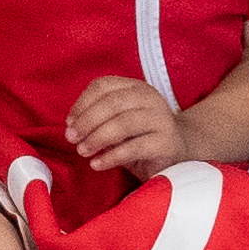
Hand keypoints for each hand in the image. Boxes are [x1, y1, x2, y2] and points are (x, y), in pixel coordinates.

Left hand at [63, 75, 184, 176]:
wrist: (179, 154)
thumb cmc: (140, 138)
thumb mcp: (117, 123)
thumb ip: (98, 118)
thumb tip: (72, 125)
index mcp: (135, 88)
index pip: (103, 85)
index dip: (82, 103)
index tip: (69, 123)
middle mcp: (150, 98)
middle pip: (112, 102)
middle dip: (87, 121)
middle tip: (71, 139)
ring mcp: (161, 119)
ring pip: (123, 123)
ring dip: (97, 138)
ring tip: (83, 151)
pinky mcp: (167, 143)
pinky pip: (135, 147)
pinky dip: (111, 156)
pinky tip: (97, 164)